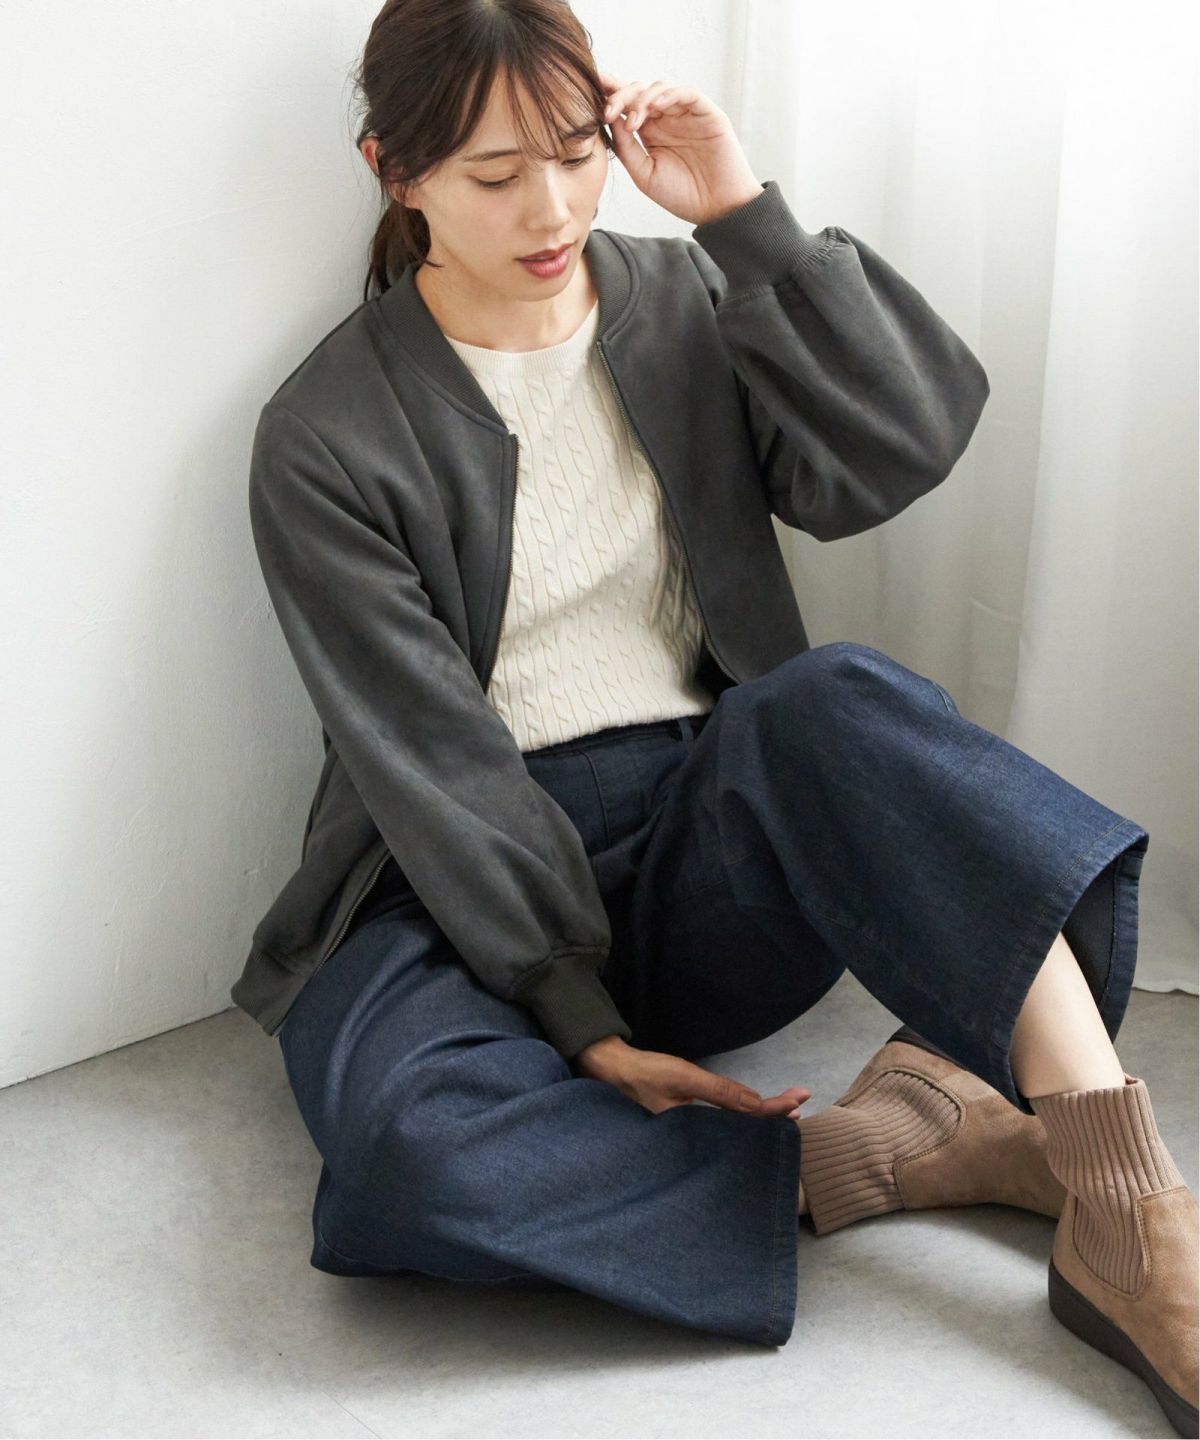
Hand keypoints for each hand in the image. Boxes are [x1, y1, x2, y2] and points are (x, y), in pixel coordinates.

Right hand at [576, 1035, 810, 1117]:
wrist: (611, 1071)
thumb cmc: (645, 1075)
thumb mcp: (682, 1078)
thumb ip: (719, 1093)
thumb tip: (756, 1104)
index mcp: (696, 1133)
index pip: (745, 1121)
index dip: (773, 1111)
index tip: (799, 1098)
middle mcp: (697, 1139)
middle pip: (743, 1131)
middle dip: (772, 1117)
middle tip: (800, 1102)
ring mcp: (692, 1133)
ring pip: (733, 1129)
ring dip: (758, 1116)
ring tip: (786, 1109)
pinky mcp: (687, 1126)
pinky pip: (720, 1125)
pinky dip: (739, 1115)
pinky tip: (750, 1112)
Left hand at [598, 71, 763, 226]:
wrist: (717, 209)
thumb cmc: (682, 196)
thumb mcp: (644, 175)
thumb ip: (626, 148)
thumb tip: (609, 120)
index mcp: (650, 131)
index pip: (627, 105)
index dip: (610, 94)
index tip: (589, 91)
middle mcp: (666, 118)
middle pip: (639, 91)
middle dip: (620, 96)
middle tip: (608, 111)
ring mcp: (686, 114)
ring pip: (660, 88)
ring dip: (642, 99)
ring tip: (633, 122)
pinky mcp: (707, 113)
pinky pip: (687, 93)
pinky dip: (670, 94)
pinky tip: (656, 105)